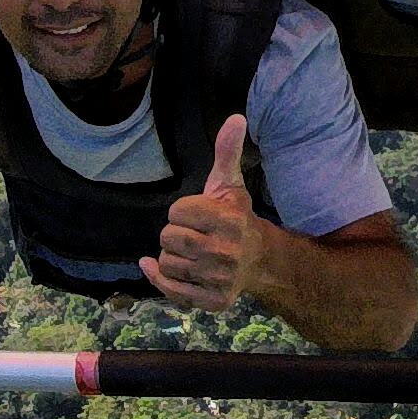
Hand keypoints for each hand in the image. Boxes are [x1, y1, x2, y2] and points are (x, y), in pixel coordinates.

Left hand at [145, 114, 258, 312]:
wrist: (259, 261)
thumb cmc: (236, 219)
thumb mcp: (230, 185)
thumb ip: (227, 152)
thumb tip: (236, 117)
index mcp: (228, 220)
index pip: (176, 212)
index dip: (183, 211)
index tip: (198, 214)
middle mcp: (224, 252)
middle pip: (168, 238)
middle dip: (175, 234)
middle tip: (193, 234)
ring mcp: (217, 279)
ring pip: (166, 263)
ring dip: (171, 256)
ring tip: (191, 253)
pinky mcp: (211, 300)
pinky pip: (168, 288)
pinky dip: (158, 277)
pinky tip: (158, 267)